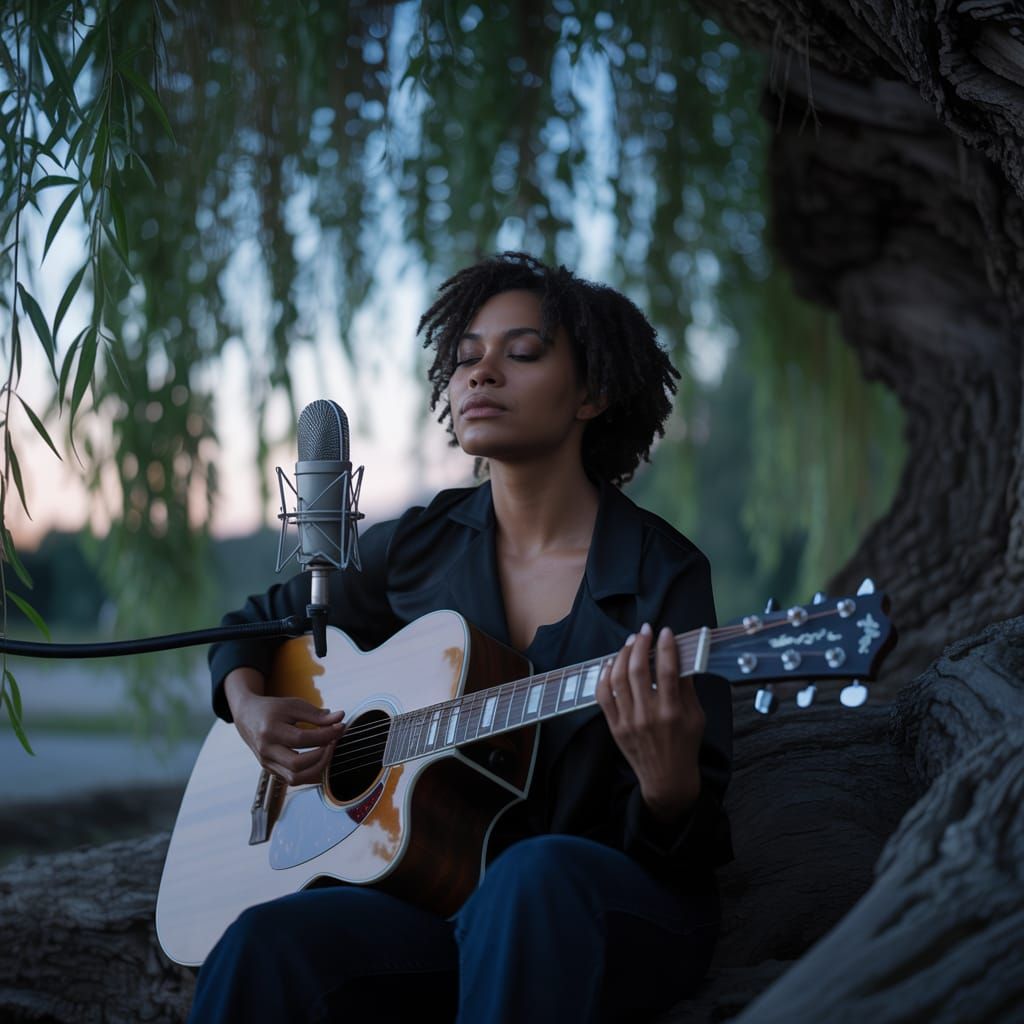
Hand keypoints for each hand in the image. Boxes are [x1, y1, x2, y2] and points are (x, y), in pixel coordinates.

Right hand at [227, 673, 345, 785]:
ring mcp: (267, 763)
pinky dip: (310, 773)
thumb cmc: (272, 709)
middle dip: (322, 755)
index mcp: (270, 730)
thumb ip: (316, 715)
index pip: (301, 739)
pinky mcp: (271, 770)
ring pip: (295, 778)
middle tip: (333, 742)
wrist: (247, 717)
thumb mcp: (293, 705)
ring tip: (327, 751)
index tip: (340, 727)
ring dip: (317, 768)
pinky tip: (319, 759)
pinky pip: (293, 779)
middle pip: (297, 764)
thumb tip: (340, 718)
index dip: (325, 734)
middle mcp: (266, 750)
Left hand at [596, 622, 704, 821]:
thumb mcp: (696, 717)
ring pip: (618, 679)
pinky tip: (612, 663)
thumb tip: (682, 658)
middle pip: (639, 670)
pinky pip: (603, 696)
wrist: (667, 780)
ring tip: (631, 642)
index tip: (666, 632)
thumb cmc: (685, 746)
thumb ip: (688, 688)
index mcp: (672, 712)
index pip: (668, 671)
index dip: (666, 647)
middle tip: (645, 631)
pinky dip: (605, 676)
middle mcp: (648, 715)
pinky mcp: (615, 726)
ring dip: (623, 655)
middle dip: (641, 644)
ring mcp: (629, 721)